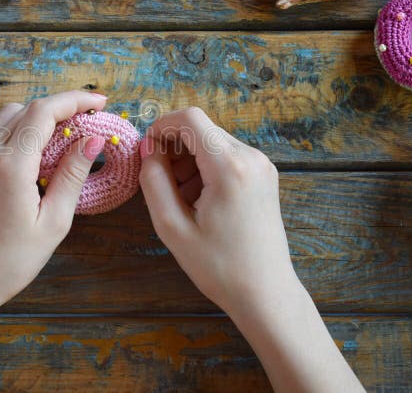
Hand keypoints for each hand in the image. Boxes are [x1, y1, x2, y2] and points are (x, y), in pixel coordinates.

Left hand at [0, 91, 107, 311]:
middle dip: (60, 107)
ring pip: (6, 114)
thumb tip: (93, 140)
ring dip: (35, 115)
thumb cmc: (11, 261)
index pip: (44, 112)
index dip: (75, 100)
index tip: (100, 102)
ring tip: (59, 134)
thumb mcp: (54, 222)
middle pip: (27, 108)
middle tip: (87, 121)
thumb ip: (72, 175)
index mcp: (11, 166)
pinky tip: (24, 142)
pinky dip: (8, 124)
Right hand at [139, 108, 364, 392]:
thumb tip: (149, 152)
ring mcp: (261, 165)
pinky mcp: (264, 175)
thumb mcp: (172, 226)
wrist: (265, 293)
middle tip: (159, 183)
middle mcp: (251, 157)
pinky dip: (205, 168)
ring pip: (212, 142)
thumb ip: (154, 181)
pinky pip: (226, 156)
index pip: (190, 119)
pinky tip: (197, 200)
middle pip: (201, 129)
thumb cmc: (219, 266)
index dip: (160, 127)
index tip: (146, 152)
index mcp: (229, 167)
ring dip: (188, 159)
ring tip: (178, 198)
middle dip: (173, 148)